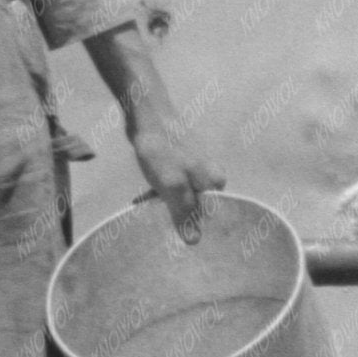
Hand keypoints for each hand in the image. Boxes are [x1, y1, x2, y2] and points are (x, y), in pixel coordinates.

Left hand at [126, 103, 226, 239]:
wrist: (146, 114)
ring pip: (181, 195)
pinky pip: (171, 185)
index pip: (210, 215)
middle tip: (156, 225)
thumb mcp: (172, 186)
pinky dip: (159, 192)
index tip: (175, 237)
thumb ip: (184, 214)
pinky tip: (143, 198)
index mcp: (215, 181)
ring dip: (164, 204)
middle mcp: (209, 174)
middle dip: (176, 215)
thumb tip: (194, 242)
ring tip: (146, 209)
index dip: (194, 226)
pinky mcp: (178, 161)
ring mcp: (193, 167)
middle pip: (195, 206)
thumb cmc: (162, 150)